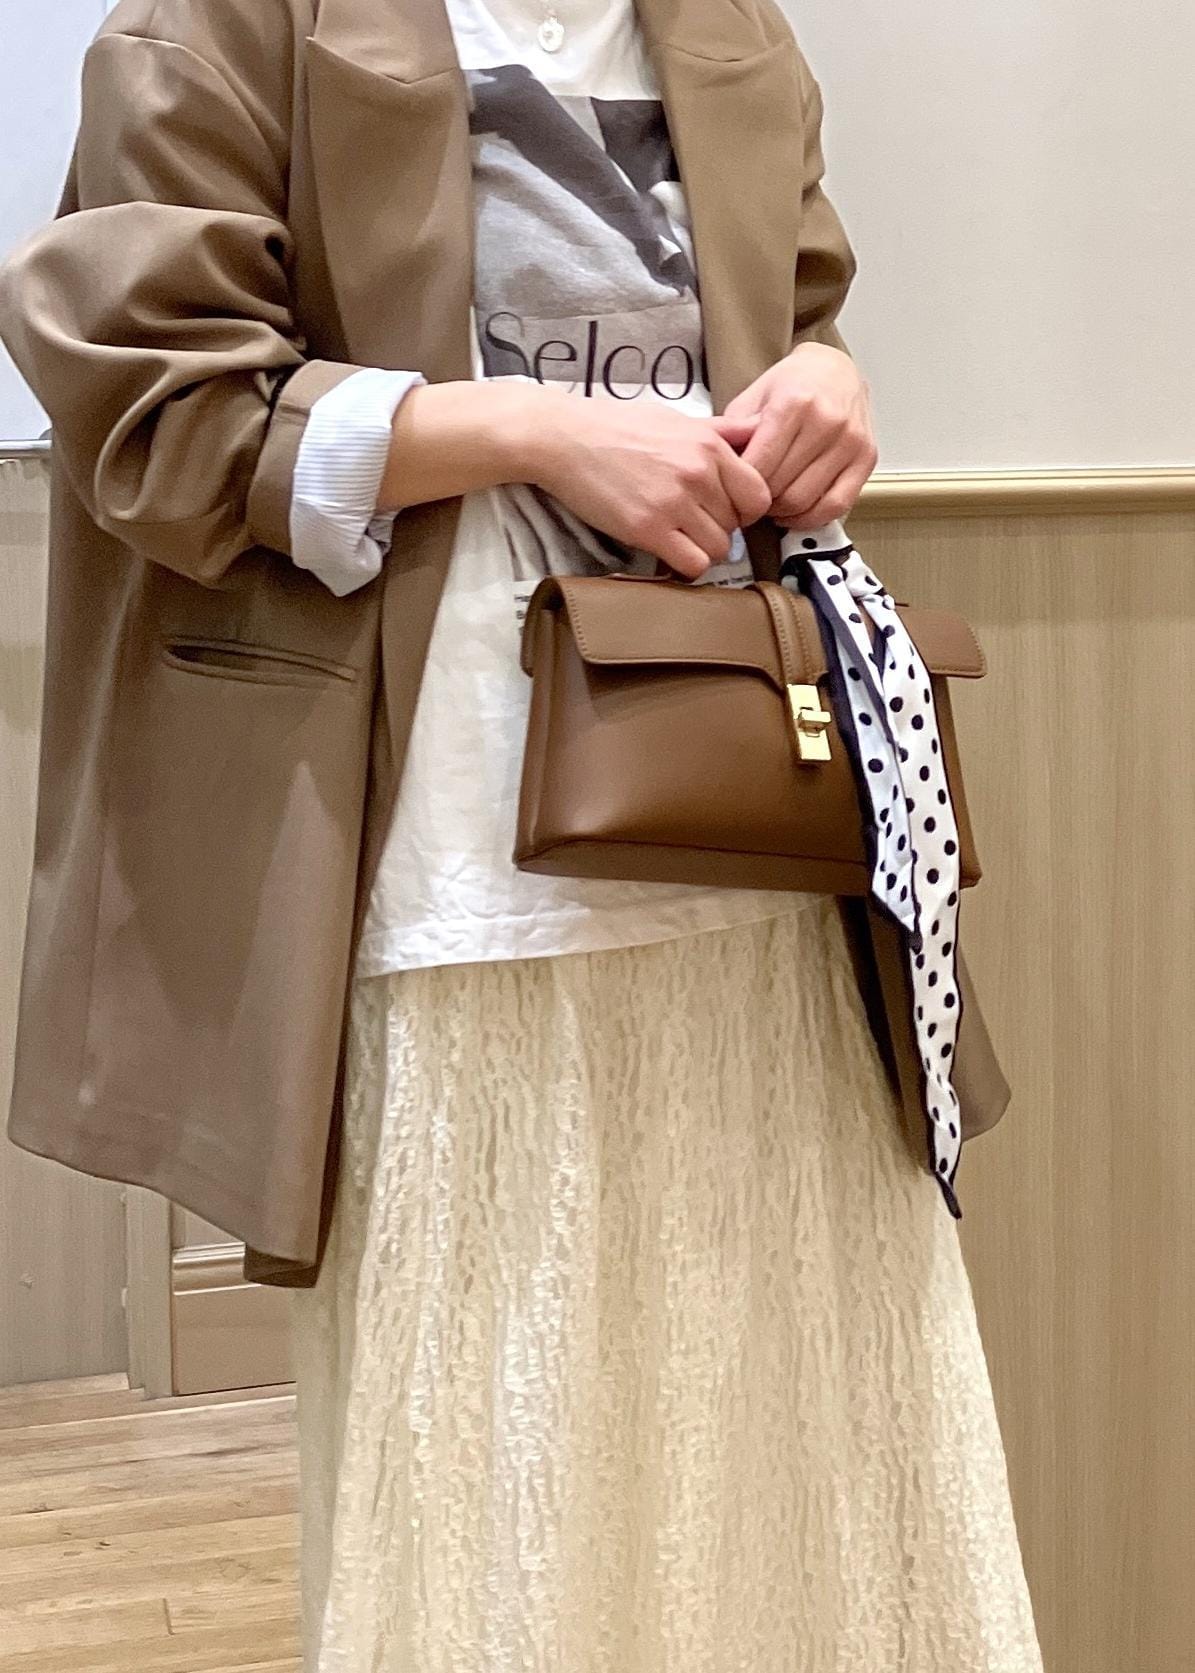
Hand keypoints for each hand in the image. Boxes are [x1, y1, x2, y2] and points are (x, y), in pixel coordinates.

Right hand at [529, 394, 771, 578]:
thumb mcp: (676, 418)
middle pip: (736, 525)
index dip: (746, 509)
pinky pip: (692, 564)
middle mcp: (698, 474)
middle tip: (693, 523)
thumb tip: (758, 428)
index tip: (725, 510)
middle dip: (719, 528)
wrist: (565, 438)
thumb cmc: (617, 426)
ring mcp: (674, 503)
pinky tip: (669, 551)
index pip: (758, 495)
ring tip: (679, 537)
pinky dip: (685, 565)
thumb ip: (720, 429)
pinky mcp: (648, 529)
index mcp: (709, 446)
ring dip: (702, 549)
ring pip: (718, 549)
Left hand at [718, 342, 876, 529]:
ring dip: (782, 511)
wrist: (835, 370)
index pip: (760, 465)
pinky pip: (836, 506)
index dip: (741, 486)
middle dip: (760, 500)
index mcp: (793, 403)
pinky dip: (811, 518)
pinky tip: (795, 513)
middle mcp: (826, 421)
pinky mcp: (867, 458)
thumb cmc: (792, 385)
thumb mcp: (753, 397)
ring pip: (805, 500)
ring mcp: (849, 441)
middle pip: (781, 486)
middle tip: (750, 499)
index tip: (733, 491)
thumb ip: (736, 433)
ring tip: (771, 504)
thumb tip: (723, 473)